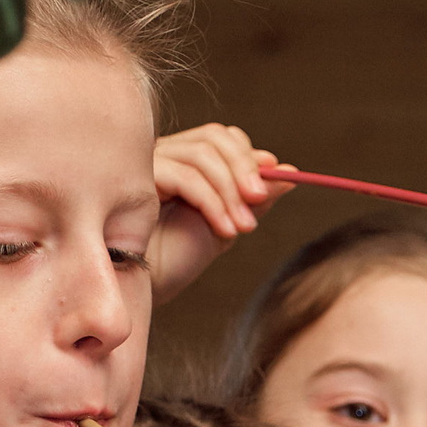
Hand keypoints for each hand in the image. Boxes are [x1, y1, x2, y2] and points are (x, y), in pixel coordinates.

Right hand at [150, 122, 284, 302]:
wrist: (141, 288)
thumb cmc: (175, 260)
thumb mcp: (226, 226)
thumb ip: (253, 199)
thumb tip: (290, 173)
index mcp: (184, 162)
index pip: (221, 138)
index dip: (248, 157)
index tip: (272, 185)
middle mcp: (165, 155)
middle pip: (214, 137)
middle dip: (244, 168)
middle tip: (260, 200)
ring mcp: (148, 163)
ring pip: (202, 155)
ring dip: (231, 192)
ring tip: (243, 228)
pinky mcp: (136, 178)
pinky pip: (185, 176)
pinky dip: (213, 202)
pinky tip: (225, 231)